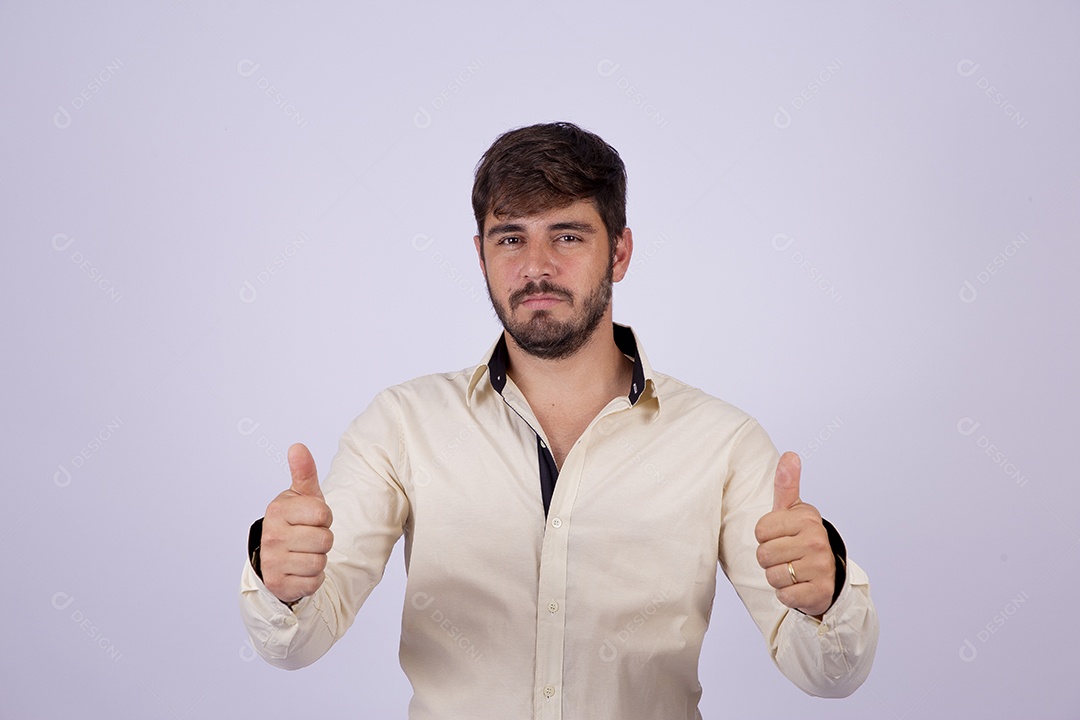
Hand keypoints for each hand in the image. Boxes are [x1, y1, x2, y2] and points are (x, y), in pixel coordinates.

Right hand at [260, 443, 333, 604]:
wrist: (276, 557)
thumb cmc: (296, 522)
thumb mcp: (302, 496)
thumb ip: (303, 472)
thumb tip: (297, 446)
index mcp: (278, 511)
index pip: (323, 513)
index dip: (324, 517)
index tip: (312, 518)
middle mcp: (271, 536)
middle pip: (325, 539)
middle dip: (323, 539)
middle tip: (308, 537)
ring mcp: (273, 562)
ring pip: (320, 561)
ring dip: (319, 559)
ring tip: (305, 552)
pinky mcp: (279, 584)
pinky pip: (314, 582)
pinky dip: (313, 578)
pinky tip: (300, 569)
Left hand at [754, 452, 835, 617]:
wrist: (828, 574)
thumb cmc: (801, 537)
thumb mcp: (793, 510)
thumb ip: (786, 484)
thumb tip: (790, 454)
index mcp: (807, 519)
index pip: (760, 531)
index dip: (765, 537)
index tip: (782, 536)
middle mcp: (817, 541)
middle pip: (763, 555)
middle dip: (770, 559)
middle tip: (787, 556)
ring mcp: (821, 567)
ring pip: (772, 576)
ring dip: (777, 578)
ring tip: (793, 571)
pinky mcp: (820, 592)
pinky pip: (784, 595)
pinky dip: (787, 595)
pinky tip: (800, 586)